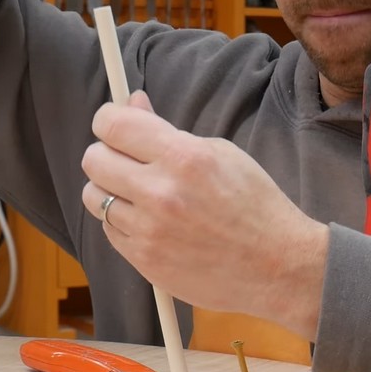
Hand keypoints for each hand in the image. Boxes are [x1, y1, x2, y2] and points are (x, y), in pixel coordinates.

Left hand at [81, 91, 328, 339]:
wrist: (277, 266)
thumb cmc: (256, 206)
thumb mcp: (222, 154)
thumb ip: (169, 130)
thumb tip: (133, 105)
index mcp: (185, 158)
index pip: (112, 125)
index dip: (108, 119)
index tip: (115, 124)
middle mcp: (161, 193)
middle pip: (93, 159)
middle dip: (107, 153)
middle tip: (127, 159)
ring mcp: (150, 231)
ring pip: (95, 197)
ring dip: (111, 190)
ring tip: (139, 194)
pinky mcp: (145, 261)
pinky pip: (110, 230)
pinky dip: (123, 221)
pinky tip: (150, 221)